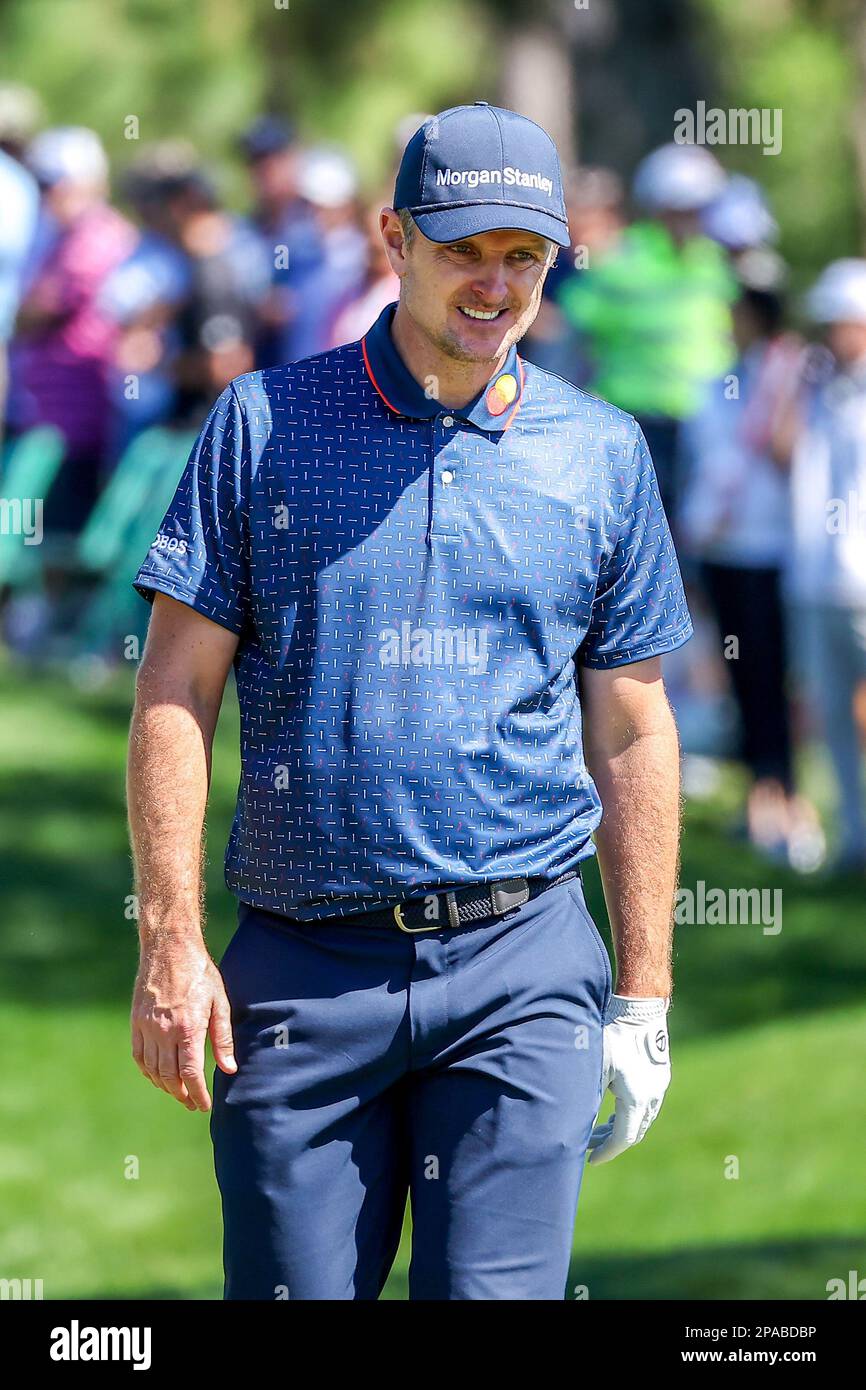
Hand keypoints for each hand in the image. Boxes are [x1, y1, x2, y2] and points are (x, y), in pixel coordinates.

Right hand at [131, 938, 236, 1111]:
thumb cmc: (199, 974)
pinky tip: (157, 1076)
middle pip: (170, 1077)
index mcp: (188, 1028)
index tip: (203, 1105)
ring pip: (152, 1070)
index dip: (197, 1094)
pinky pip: (139, 1056)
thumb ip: (223, 1038)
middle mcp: (164, 1032)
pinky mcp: (136, 1022)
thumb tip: (229, 1068)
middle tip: (192, 1103)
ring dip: (165, 1086)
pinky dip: (147, 1071)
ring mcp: (147, 1027)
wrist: (169, 948)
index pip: (190, 1073)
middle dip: (182, 1095)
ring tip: (178, 1092)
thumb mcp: (219, 1002)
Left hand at [586, 994, 669, 1164]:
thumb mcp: (595, 1069)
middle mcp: (652, 1096)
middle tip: (589, 1144)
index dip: (606, 1152)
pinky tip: (616, 1106)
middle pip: (634, 1132)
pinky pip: (648, 1104)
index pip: (623, 1138)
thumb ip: (588, 1100)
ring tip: (601, 1128)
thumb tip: (575, 1126)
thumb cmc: (613, 1035)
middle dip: (611, 1142)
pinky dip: (631, 1112)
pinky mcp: (661, 1075)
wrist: (640, 1009)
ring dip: (622, 1126)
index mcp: (636, 1099)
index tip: (590, 1160)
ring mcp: (659, 1086)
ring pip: (643, 1119)